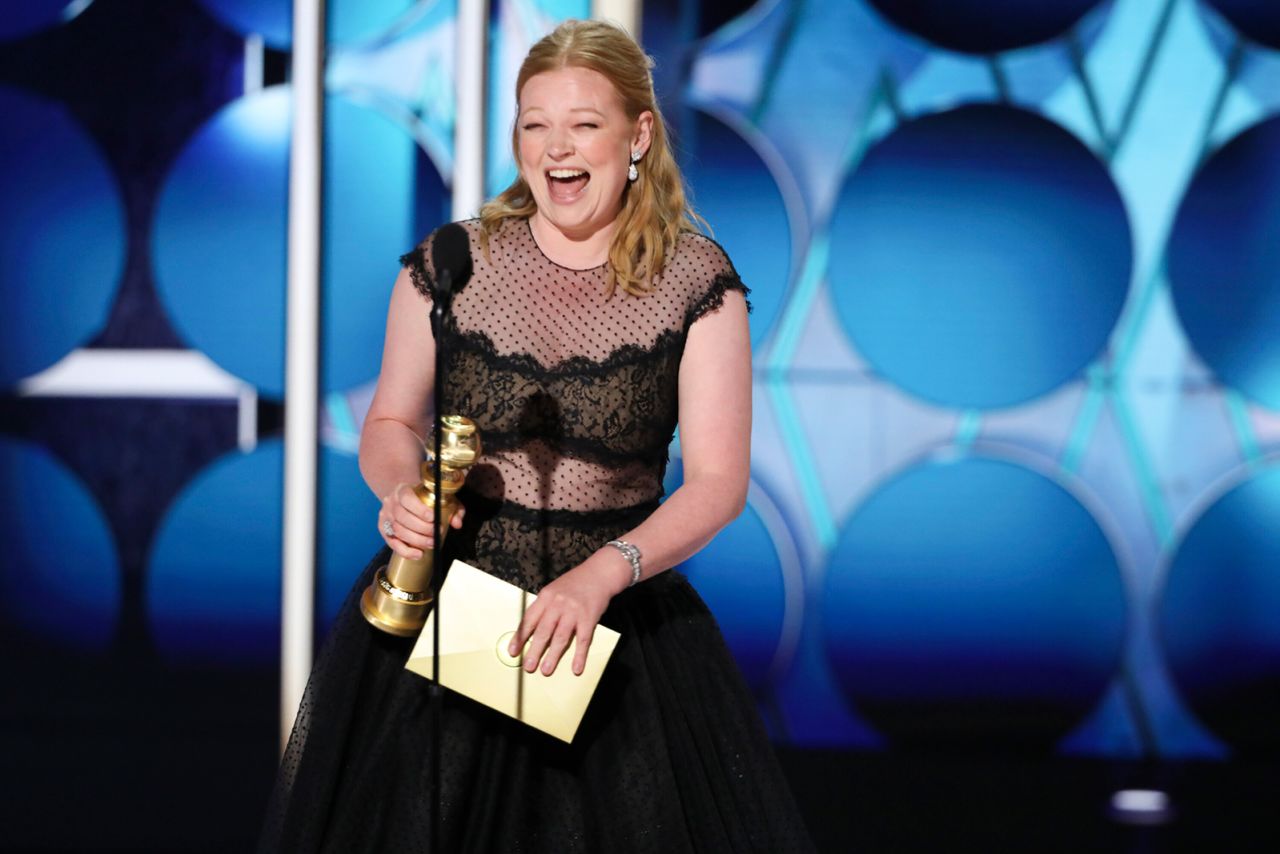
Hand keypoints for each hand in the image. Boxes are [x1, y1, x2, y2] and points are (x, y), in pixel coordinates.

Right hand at [377, 482, 464, 559]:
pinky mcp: (383, 530)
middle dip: (422, 528)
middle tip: (437, 533)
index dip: (420, 510)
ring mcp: (385, 516)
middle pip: (403, 517)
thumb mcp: (440, 497)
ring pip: (399, 531)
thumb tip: (457, 523)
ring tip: (431, 543)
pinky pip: (392, 543)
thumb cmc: (424, 497)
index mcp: (402, 490)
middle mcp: (391, 502)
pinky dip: (405, 551)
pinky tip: (418, 554)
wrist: (404, 497)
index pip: (407, 498)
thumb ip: (452, 507)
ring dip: (417, 540)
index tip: (434, 518)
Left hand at [507, 549, 631, 676]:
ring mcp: (574, 611)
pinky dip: (580, 656)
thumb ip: (543, 607)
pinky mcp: (589, 618)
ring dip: (552, 656)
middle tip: (528, 666)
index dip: (520, 637)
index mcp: (546, 596)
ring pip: (561, 637)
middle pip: (543, 631)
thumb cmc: (575, 583)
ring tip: (546, 670)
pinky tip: (576, 668)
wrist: (599, 573)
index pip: (529, 619)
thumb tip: (530, 630)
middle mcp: (558, 604)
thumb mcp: (553, 589)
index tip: (513, 651)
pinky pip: (583, 640)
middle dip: (534, 651)